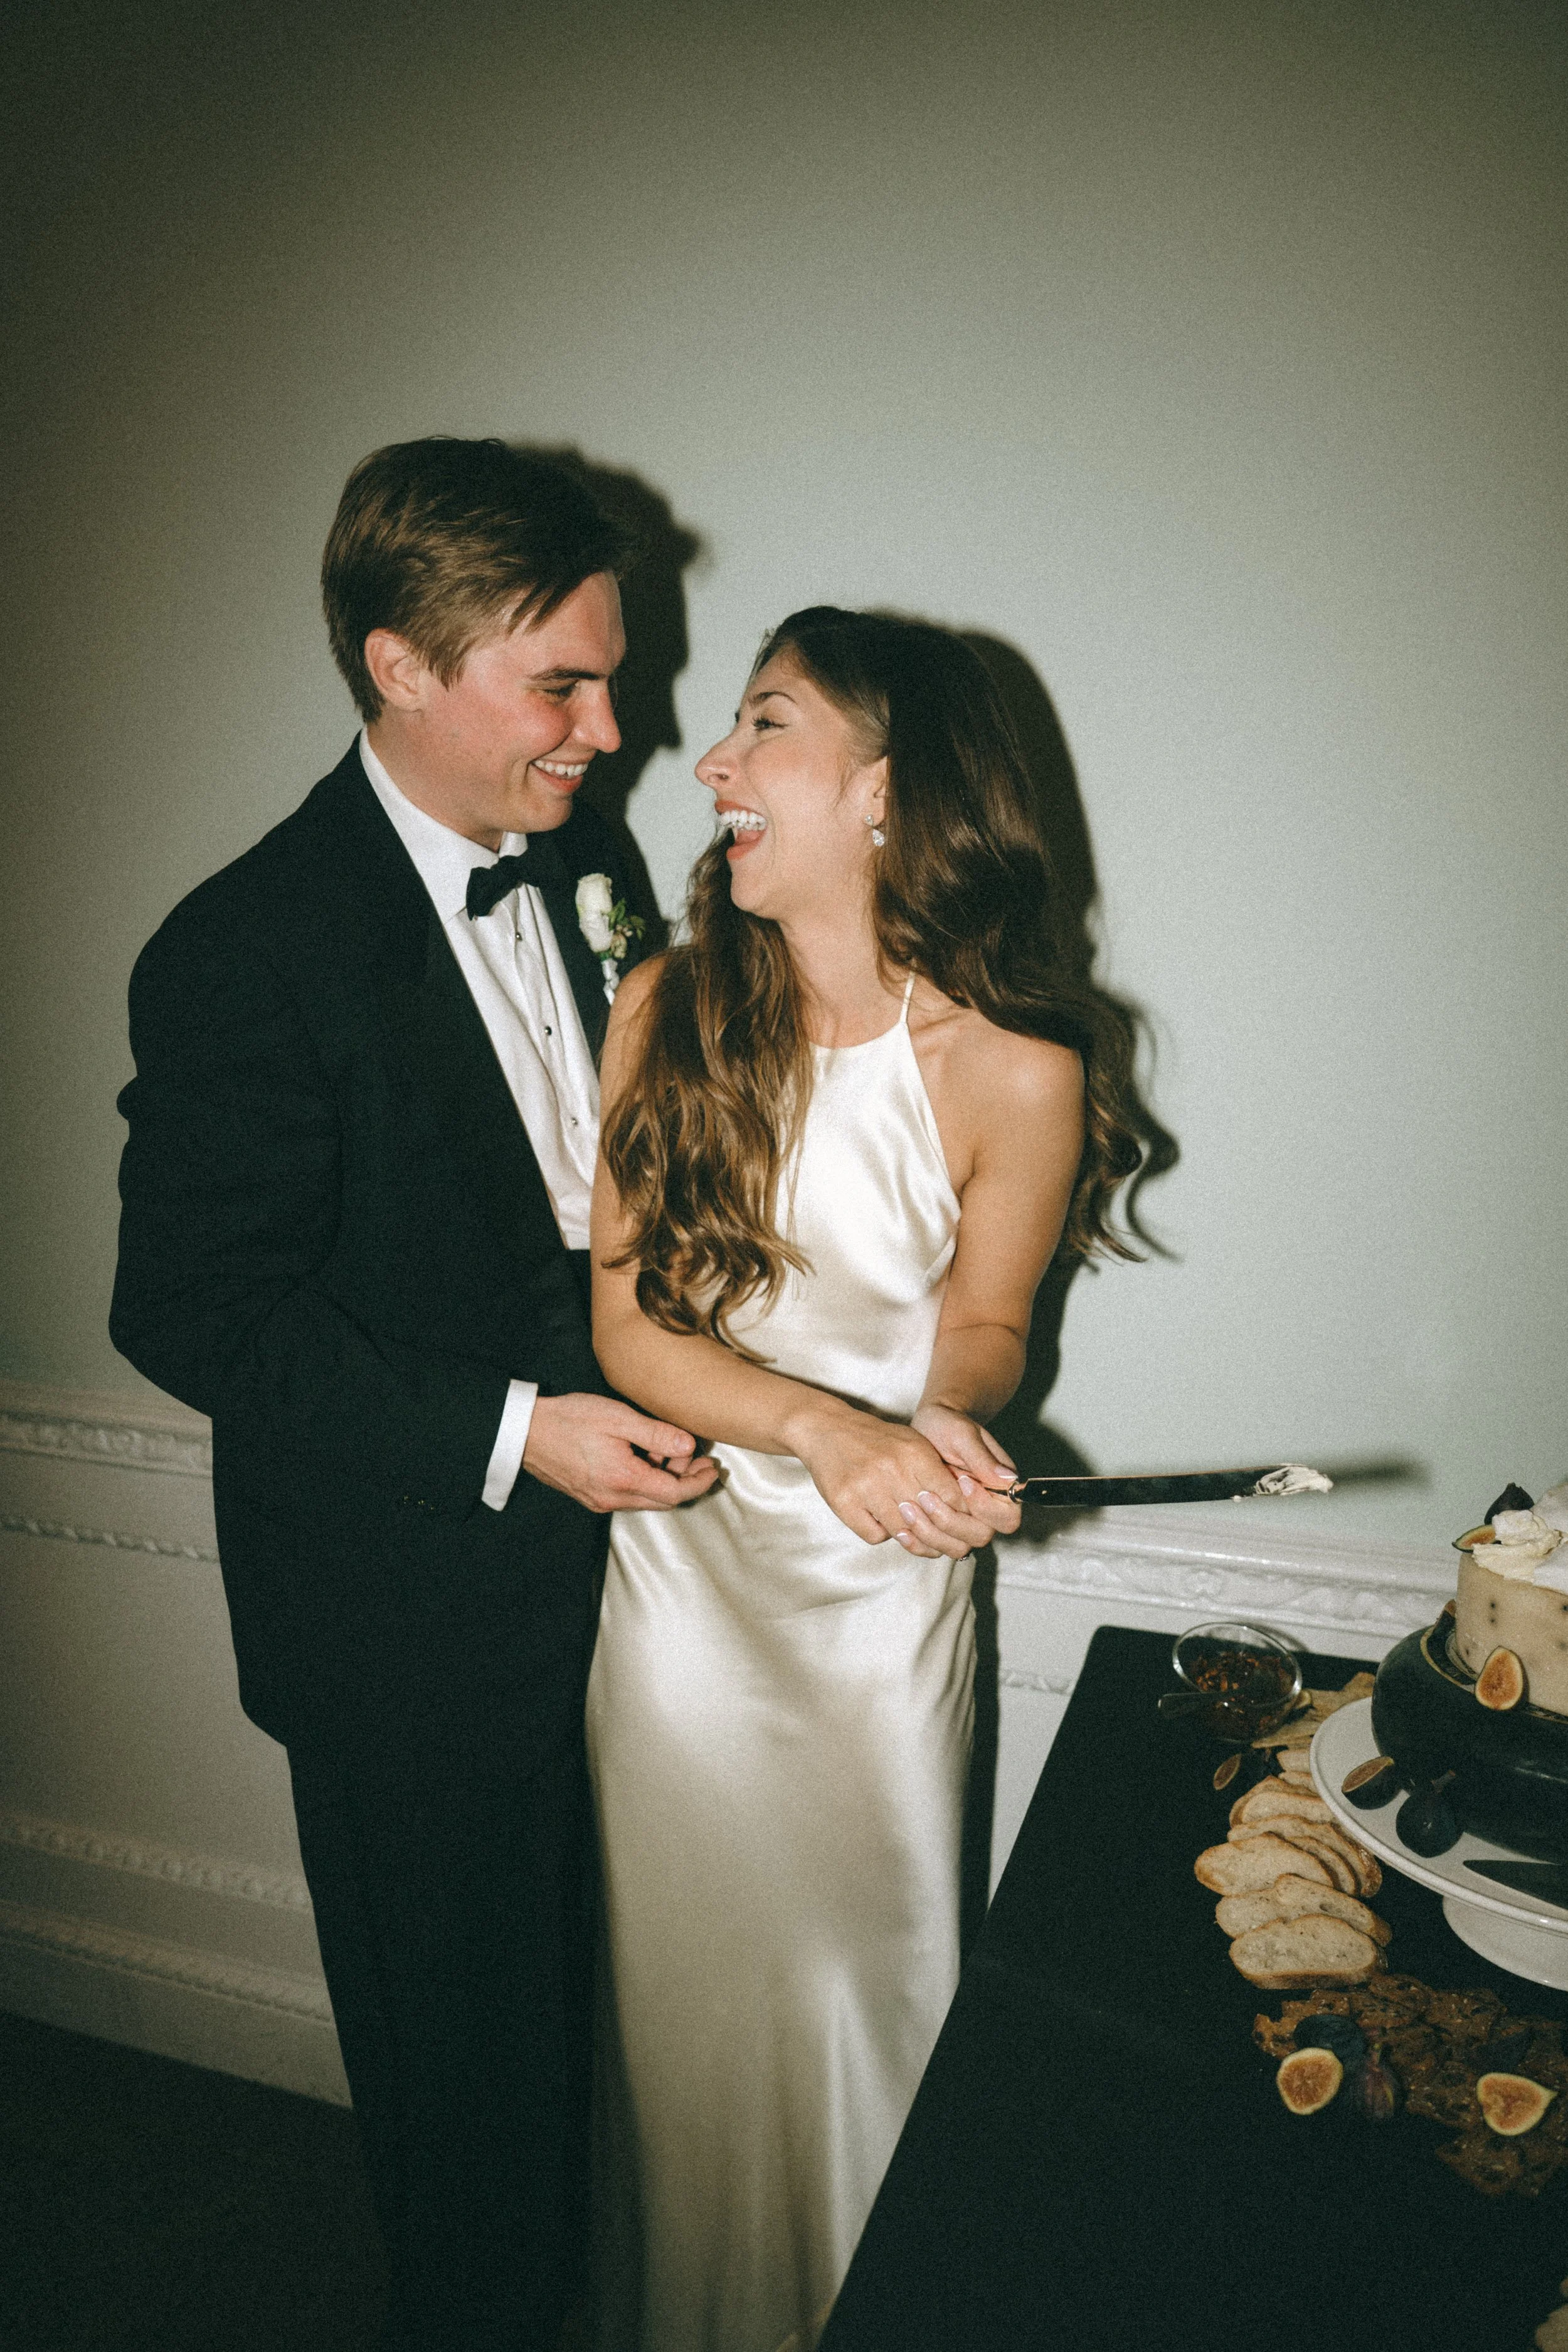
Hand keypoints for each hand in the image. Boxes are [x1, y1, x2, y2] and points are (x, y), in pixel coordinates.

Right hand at [523, 1393, 718, 1514]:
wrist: (525, 1432)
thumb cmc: (568, 1420)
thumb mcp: (618, 1418)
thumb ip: (657, 1433)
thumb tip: (688, 1446)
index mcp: (623, 1480)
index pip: (675, 1495)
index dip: (698, 1483)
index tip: (711, 1467)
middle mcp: (612, 1498)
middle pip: (663, 1501)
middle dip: (685, 1481)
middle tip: (696, 1457)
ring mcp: (599, 1500)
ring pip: (645, 1499)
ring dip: (664, 1480)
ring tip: (668, 1450)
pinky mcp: (590, 1496)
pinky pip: (628, 1495)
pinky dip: (644, 1480)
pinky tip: (643, 1456)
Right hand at [790, 1403, 979, 1558]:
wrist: (827, 1429)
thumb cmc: (877, 1441)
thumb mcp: (912, 1445)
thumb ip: (937, 1474)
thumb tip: (964, 1509)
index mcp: (915, 1453)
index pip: (951, 1497)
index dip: (959, 1515)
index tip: (959, 1521)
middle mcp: (892, 1470)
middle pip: (929, 1520)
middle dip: (939, 1533)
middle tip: (941, 1537)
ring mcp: (866, 1487)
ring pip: (903, 1532)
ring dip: (910, 1536)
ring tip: (911, 1529)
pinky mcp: (844, 1502)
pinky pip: (875, 1535)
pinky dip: (881, 1533)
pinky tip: (879, 1519)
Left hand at [900, 1404, 1021, 1551]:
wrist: (925, 1426)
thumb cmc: (948, 1425)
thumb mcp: (963, 1435)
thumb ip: (983, 1458)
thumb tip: (1008, 1479)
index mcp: (1000, 1489)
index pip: (1006, 1518)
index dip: (985, 1508)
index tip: (963, 1481)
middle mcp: (984, 1508)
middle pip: (980, 1536)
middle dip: (951, 1522)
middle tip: (926, 1495)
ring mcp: (962, 1518)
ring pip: (957, 1546)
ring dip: (932, 1533)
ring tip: (907, 1508)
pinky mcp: (940, 1523)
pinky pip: (936, 1545)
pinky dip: (918, 1541)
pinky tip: (901, 1528)